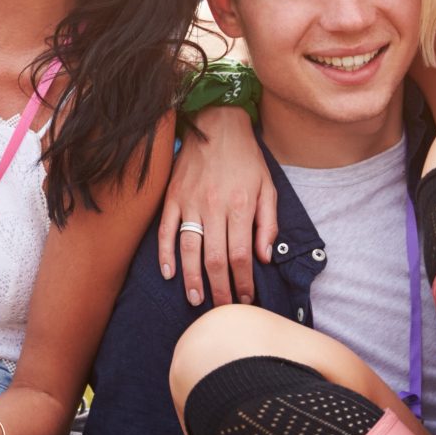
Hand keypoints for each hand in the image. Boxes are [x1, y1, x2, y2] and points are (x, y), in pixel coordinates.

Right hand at [156, 105, 275, 307]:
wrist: (217, 124)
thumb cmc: (246, 158)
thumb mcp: (269, 187)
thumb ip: (268, 224)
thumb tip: (263, 257)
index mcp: (241, 207)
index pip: (241, 255)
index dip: (243, 282)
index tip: (246, 300)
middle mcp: (215, 207)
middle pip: (215, 259)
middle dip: (220, 290)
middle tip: (222, 310)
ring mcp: (190, 203)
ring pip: (190, 249)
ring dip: (192, 279)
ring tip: (197, 299)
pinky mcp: (172, 197)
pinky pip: (166, 230)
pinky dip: (166, 253)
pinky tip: (169, 273)